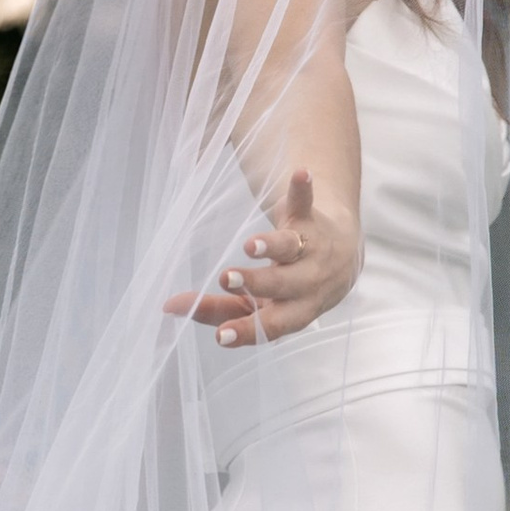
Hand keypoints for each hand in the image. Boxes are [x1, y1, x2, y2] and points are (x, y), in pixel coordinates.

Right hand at [165, 164, 360, 349]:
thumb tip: (168, 307)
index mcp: (292, 312)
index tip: (221, 336)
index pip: (269, 325)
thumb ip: (214, 309)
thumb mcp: (255, 304)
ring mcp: (312, 251)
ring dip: (272, 245)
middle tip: (226, 278)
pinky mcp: (311, 219)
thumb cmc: (286, 289)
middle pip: (282, 286)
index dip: (246, 331)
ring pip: (292, 248)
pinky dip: (302, 189)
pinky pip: (306, 203)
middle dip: (256, 282)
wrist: (341, 258)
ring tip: (251, 243)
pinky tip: (301, 174)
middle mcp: (308, 284)